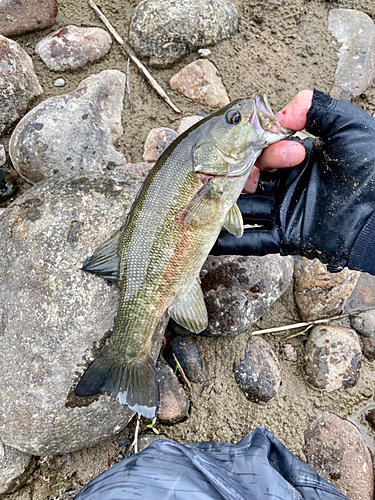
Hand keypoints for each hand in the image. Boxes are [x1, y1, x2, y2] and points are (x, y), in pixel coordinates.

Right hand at [212, 89, 374, 274]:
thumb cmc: (374, 168)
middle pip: (247, 178)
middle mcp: (287, 185)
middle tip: (250, 174)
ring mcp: (284, 212)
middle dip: (241, 174)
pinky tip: (208, 238)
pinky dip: (230, 243)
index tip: (289, 150)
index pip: (264, 151)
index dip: (265, 148)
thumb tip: (282, 112)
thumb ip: (317, 108)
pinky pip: (253, 241)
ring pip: (244, 208)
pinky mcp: (286, 237)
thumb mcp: (349, 126)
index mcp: (299, 160)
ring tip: (199, 201)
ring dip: (223, 205)